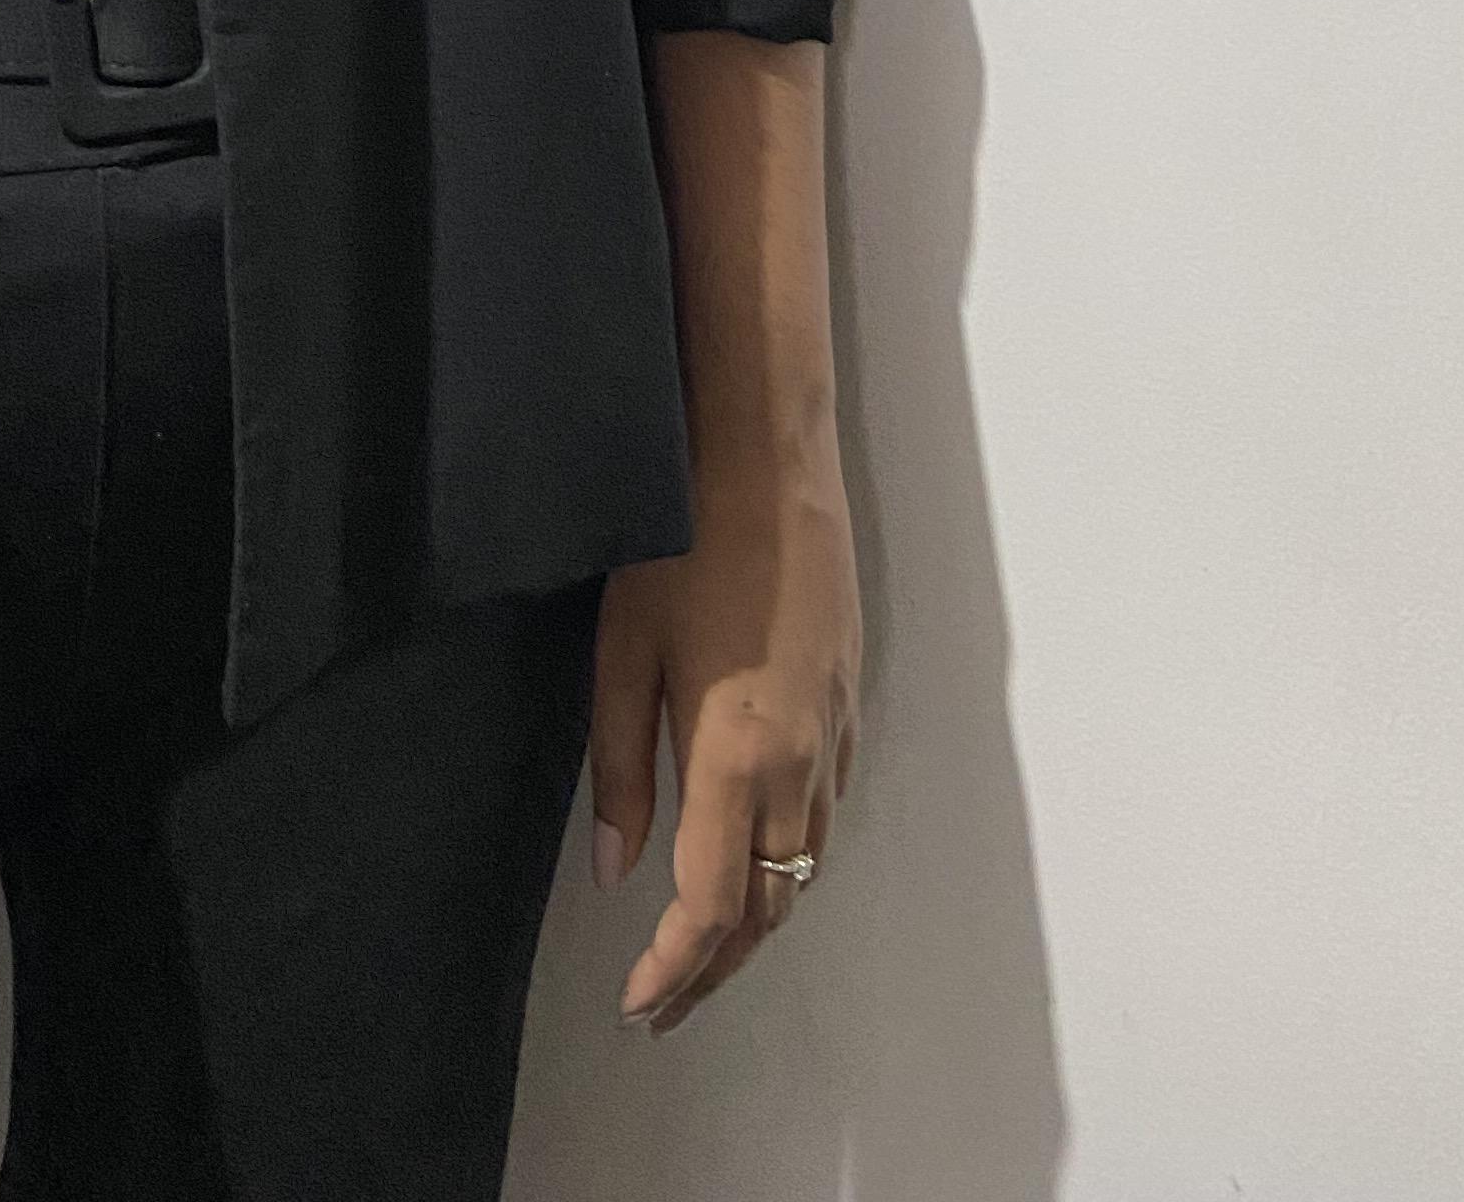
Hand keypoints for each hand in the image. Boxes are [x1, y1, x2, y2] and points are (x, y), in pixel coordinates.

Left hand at [586, 446, 861, 1033]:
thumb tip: (614, 868)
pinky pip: (825, 814)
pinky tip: (757, 857)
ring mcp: (834, 732)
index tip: (638, 1005)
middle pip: (766, 905)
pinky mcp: (849, 702)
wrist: (765, 458)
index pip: (708, 906)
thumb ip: (617, 767)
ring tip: (704, 951)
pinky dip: (790, 860)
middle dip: (715, 968)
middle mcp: (798, 761)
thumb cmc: (680, 540)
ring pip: (803, 867)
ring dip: (756, 920)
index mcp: (734, 756)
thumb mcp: (621, 652)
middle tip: (665, 1003)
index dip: (673, 970)